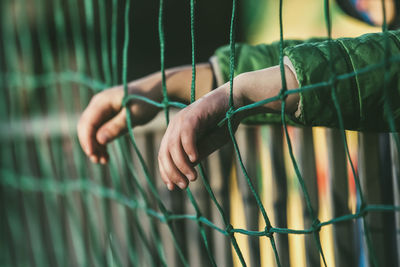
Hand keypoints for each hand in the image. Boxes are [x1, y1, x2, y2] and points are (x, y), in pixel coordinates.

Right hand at [77, 63, 212, 163]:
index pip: (87, 122)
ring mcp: (102, 110)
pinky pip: (99, 131)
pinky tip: (106, 156)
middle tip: (97, 161)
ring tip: (103, 161)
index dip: (87, 140)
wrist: (157, 91)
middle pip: (86, 127)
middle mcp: (98, 104)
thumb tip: (99, 140)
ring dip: (95, 146)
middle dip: (89, 145)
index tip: (92, 154)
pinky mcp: (108, 116)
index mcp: (102, 101)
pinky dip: (101, 143)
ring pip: (91, 131)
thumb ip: (117, 126)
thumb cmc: (147, 101)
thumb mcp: (134, 115)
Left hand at [158, 65, 298, 189]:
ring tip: (193, 177)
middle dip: (172, 172)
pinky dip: (188, 148)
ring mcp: (183, 119)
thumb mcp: (211, 142)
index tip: (173, 187)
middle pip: (164, 152)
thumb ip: (199, 152)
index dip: (166, 172)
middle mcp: (175, 125)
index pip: (163, 155)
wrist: (236, 100)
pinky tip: (195, 160)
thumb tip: (188, 167)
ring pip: (173, 146)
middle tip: (184, 185)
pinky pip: (186, 134)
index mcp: (176, 132)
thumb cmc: (224, 121)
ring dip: (181, 165)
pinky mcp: (194, 115)